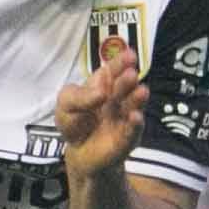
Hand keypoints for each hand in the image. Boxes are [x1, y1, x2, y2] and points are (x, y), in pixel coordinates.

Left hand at [56, 40, 149, 179]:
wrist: (79, 153)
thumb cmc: (75, 123)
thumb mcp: (66, 104)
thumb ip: (79, 96)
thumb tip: (100, 92)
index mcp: (103, 84)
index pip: (113, 70)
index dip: (121, 62)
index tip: (129, 56)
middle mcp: (118, 98)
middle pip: (125, 86)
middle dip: (128, 79)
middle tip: (130, 74)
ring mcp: (125, 117)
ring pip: (134, 105)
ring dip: (138, 98)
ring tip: (141, 91)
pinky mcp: (127, 138)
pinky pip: (133, 130)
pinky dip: (135, 124)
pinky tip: (135, 117)